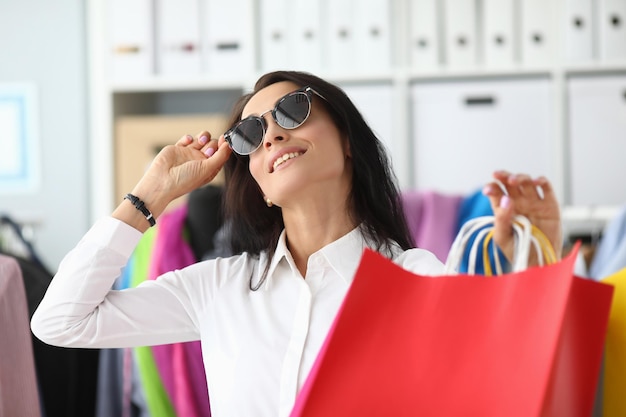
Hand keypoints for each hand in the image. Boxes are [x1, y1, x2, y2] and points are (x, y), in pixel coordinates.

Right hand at [113, 131, 231, 230]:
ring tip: (200, 142)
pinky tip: (188, 141)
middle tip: (206, 151)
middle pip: (213, 144)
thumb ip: (221, 156)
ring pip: (202, 139)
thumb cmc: (185, 180)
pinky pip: (188, 138)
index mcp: (209, 168)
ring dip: (203, 137)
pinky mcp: (178, 148)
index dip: (225, 146)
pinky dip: (189, 137)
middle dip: (212, 144)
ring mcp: (189, 154)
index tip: (226, 139)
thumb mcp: (208, 169)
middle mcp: (200, 161)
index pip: (222, 154)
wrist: (161, 181)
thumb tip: (230, 145)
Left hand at [483, 171, 562, 263]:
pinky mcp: (549, 205)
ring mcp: (534, 202)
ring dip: (520, 177)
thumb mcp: (502, 237)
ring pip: (527, 182)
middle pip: (510, 183)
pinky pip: (546, 188)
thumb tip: (505, 199)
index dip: (492, 187)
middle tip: (498, 175)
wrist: (538, 262)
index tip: (488, 189)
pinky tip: (535, 181)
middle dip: (503, 176)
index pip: (496, 192)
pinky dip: (541, 181)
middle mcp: (518, 202)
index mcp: (504, 209)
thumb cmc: (516, 250)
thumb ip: (501, 219)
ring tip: (513, 180)